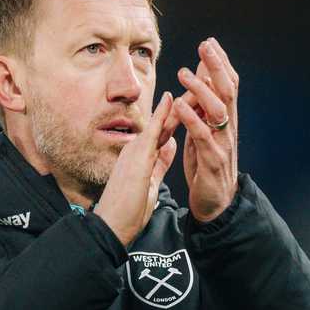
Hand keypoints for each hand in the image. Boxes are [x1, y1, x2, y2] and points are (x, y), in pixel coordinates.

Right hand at [96, 90, 180, 247]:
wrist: (112, 226)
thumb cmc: (128, 212)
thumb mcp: (150, 183)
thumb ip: (160, 163)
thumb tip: (170, 146)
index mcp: (143, 157)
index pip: (166, 131)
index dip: (181, 115)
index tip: (195, 101)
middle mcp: (138, 150)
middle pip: (165, 122)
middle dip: (183, 104)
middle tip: (197, 83)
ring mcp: (136, 151)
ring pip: (161, 122)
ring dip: (177, 104)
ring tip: (191, 83)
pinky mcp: (136, 157)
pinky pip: (153, 132)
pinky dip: (163, 115)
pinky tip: (172, 98)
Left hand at [172, 37, 238, 222]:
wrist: (215, 202)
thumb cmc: (207, 164)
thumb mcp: (205, 130)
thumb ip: (204, 106)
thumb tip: (201, 78)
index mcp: (226, 119)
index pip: (229, 85)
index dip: (221, 63)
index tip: (210, 43)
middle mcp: (228, 128)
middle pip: (227, 90)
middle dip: (216, 66)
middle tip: (205, 46)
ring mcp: (223, 143)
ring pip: (218, 110)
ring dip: (201, 89)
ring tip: (184, 74)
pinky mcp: (213, 161)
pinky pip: (203, 136)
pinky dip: (192, 119)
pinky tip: (180, 106)